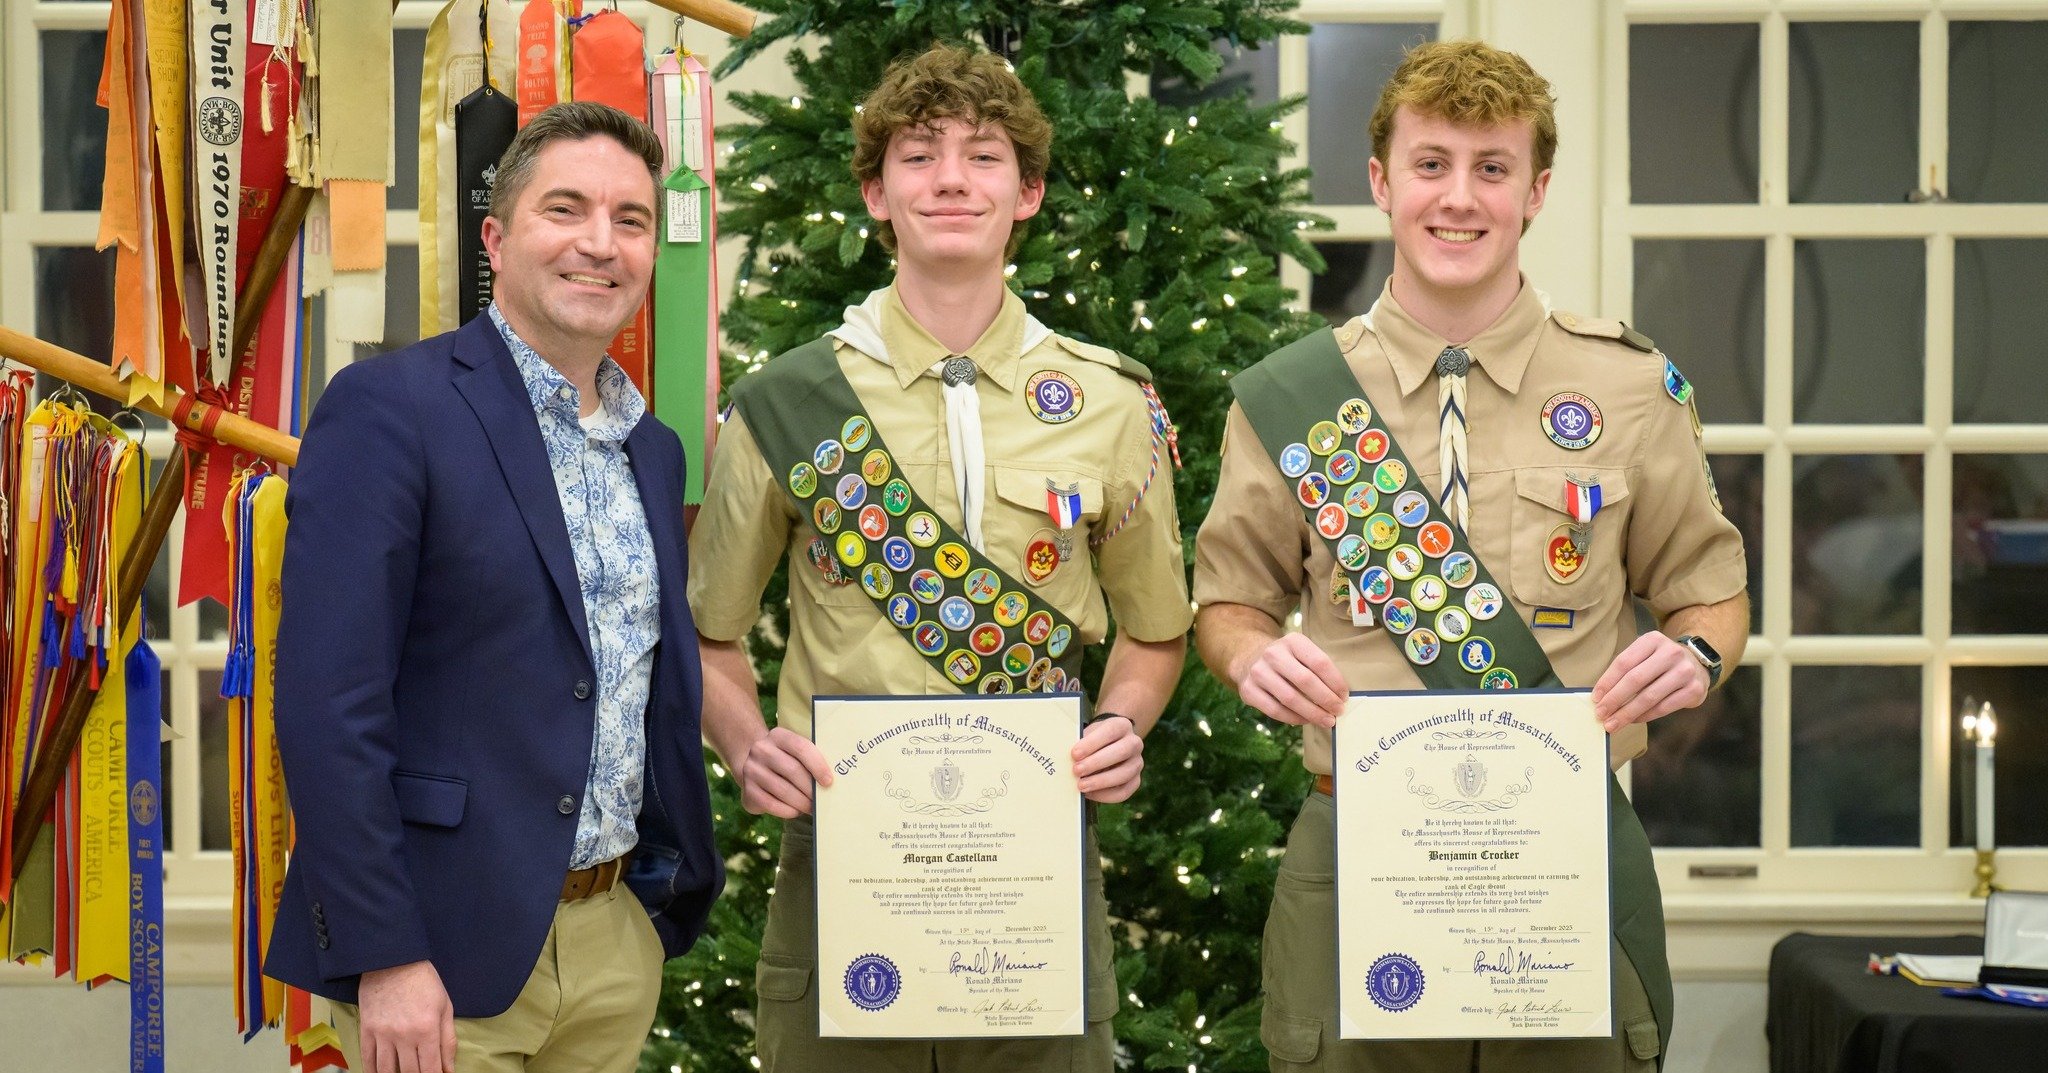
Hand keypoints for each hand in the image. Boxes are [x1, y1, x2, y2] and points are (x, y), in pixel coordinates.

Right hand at [356, 960, 455, 1072]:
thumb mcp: (445, 1008)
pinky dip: (372, 1071)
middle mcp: (404, 1036)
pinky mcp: (366, 1030)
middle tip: (420, 1072)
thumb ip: (448, 1041)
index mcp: (427, 1030)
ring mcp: (383, 1034)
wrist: (393, 961)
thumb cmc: (424, 983)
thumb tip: (448, 1069)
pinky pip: (367, 1059)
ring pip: (387, 1070)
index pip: (430, 1069)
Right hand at [736, 726, 833, 817]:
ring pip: (783, 790)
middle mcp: (761, 750)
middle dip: (811, 789)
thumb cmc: (785, 759)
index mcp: (778, 736)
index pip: (801, 747)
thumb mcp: (794, 751)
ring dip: (802, 802)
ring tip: (812, 808)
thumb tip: (830, 781)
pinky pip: (771, 804)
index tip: (829, 781)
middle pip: (793, 770)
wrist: (753, 764)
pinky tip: (796, 811)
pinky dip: (787, 810)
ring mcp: (752, 770)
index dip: (817, 765)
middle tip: (823, 801)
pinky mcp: (748, 790)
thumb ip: (810, 759)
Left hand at [1073, 715, 1142, 802]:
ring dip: (1101, 781)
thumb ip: (1079, 743)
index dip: (1092, 743)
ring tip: (1081, 786)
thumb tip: (1063, 758)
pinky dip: (1105, 795)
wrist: (1109, 745)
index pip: (1110, 732)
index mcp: (1122, 726)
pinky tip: (1090, 794)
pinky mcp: (1135, 781)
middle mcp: (1134, 743)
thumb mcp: (1087, 734)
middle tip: (1076, 770)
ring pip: (1124, 774)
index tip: (1075, 753)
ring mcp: (1137, 763)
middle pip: (1121, 752)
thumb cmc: (1093, 740)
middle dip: (1096, 763)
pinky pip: (1124, 792)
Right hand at [1231, 633, 1348, 728]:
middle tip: (1338, 711)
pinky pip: (1275, 710)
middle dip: (1326, 700)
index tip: (1344, 696)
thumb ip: (1318, 669)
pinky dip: (1293, 718)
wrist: (1249, 657)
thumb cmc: (1286, 659)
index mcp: (1292, 641)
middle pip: (1305, 681)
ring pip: (1290, 698)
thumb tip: (1339, 697)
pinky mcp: (1248, 690)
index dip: (1335, 682)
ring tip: (1326, 720)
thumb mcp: (1301, 652)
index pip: (1320, 662)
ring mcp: (1258, 672)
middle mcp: (1273, 654)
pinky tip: (1305, 720)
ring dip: (1312, 713)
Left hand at [1592, 632, 1709, 731]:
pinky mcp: (1694, 690)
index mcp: (1652, 640)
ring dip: (1627, 713)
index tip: (1596, 698)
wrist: (1697, 664)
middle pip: (1635, 680)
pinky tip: (1633, 720)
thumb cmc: (1661, 663)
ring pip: (1649, 696)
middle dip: (1614, 700)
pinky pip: (1663, 707)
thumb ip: (1625, 670)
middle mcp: (1670, 653)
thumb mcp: (1644, 655)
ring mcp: (1685, 671)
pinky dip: (1645, 716)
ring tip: (1613, 723)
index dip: (1607, 682)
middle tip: (1601, 714)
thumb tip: (1601, 696)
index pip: (1624, 662)